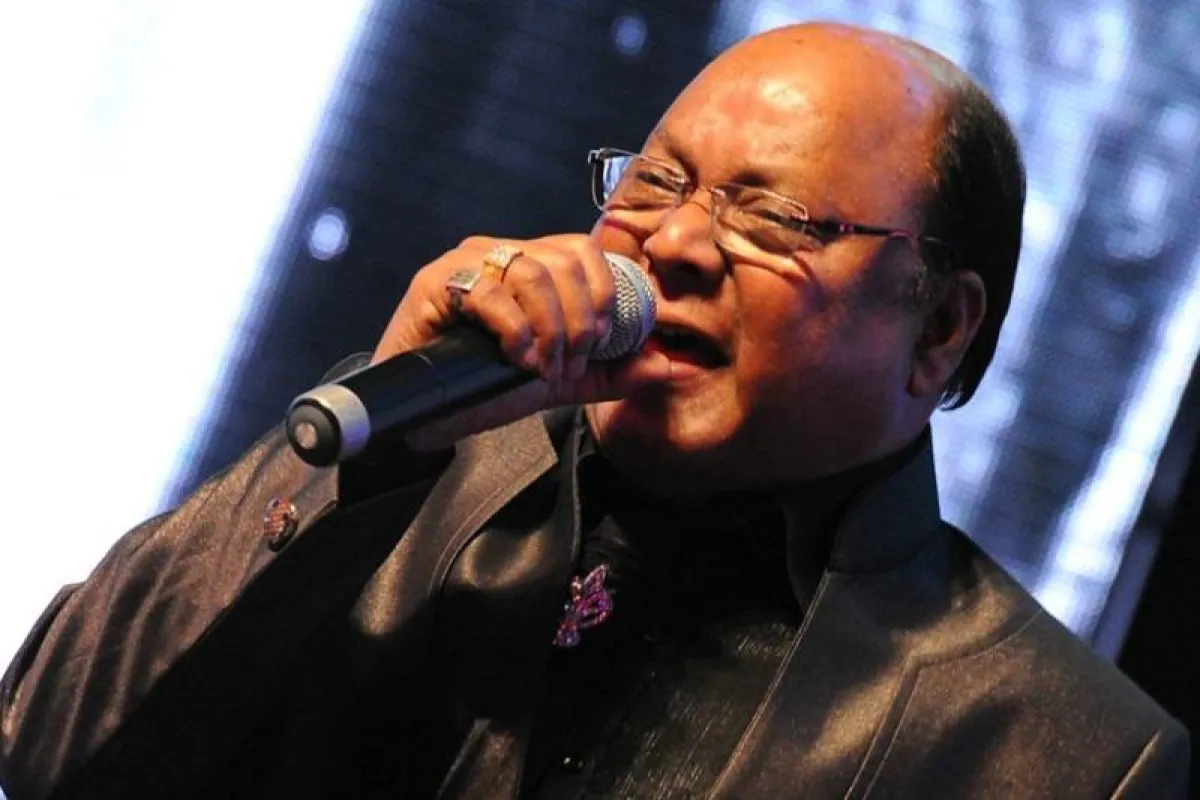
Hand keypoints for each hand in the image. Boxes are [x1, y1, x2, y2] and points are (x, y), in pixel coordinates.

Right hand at [374, 234, 670, 449]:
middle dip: (580, 319)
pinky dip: (515, 331)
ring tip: (542, 366)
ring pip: (532, 272)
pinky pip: (490, 292)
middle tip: (569, 362)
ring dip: (550, 328)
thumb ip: (613, 372)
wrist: (426, 415)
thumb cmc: (488, 387)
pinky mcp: (436, 283)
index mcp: (533, 264)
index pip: (586, 251)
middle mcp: (500, 252)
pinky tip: (516, 360)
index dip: (603, 295)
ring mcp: (467, 263)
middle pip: (566, 260)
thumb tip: (665, 365)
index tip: (597, 344)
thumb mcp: (563, 381)